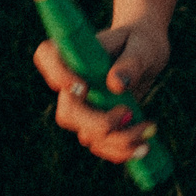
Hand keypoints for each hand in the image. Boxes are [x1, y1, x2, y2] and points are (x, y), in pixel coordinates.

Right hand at [33, 20, 167, 165]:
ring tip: (149, 127)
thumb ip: (130, 64)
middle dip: (99, 123)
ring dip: (119, 140)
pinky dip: (122, 151)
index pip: (46, 57)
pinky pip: (101, 146)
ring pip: (87, 135)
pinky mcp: (96, 125)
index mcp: (75, 54)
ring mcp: (82, 108)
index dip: (56, 73)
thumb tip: (115, 84)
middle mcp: (72, 83)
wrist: (146, 54)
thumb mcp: (142, 49)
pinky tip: (144, 146)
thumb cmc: (141, 43)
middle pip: (67, 112)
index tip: (82, 86)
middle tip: (128, 112)